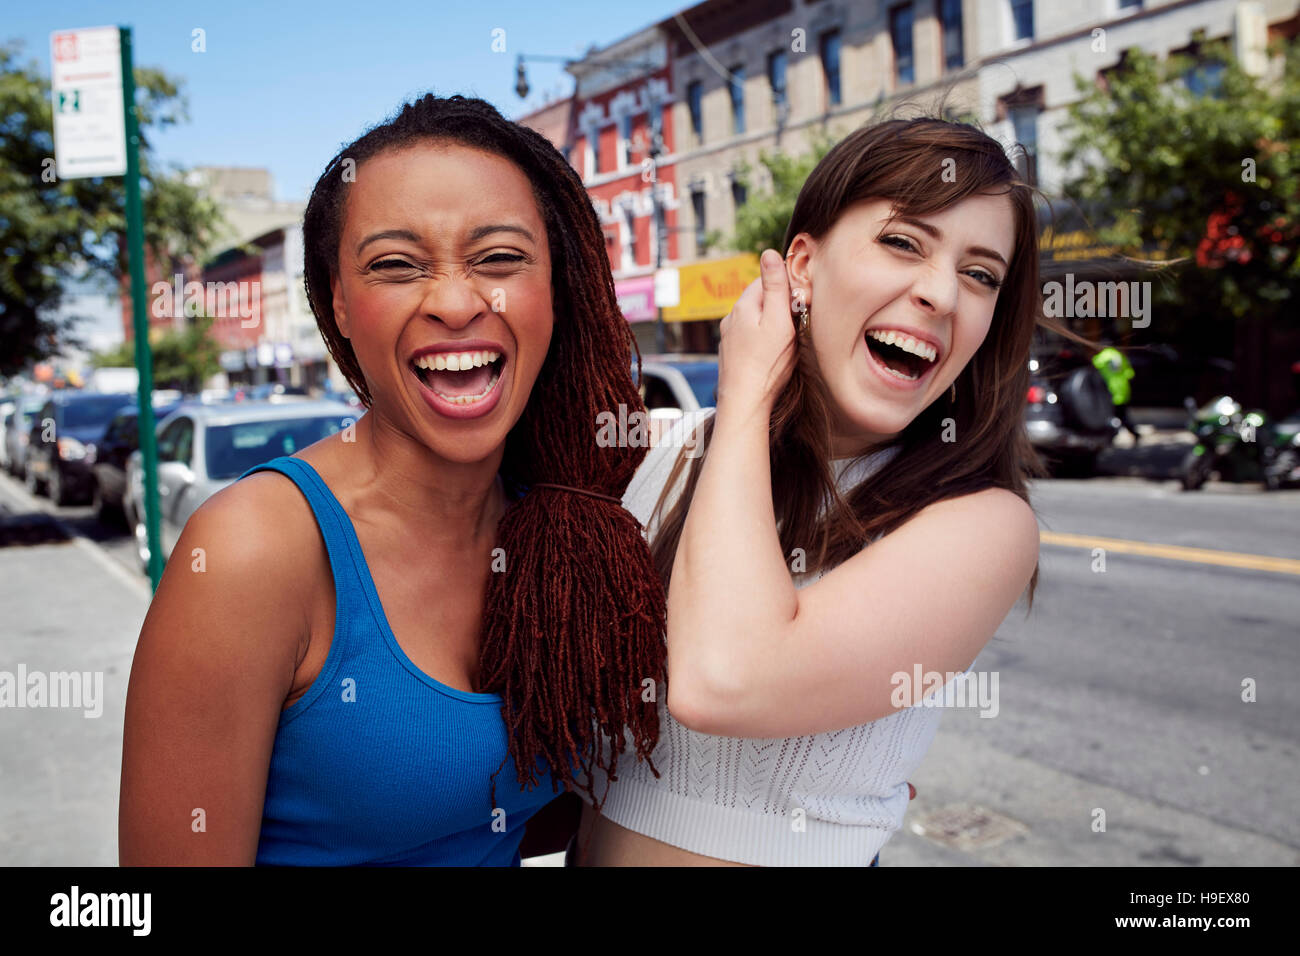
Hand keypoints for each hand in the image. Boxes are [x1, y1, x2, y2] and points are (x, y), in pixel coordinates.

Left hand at [717, 249, 797, 412]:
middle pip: (760, 301)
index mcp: (743, 306)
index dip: (786, 287)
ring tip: (785, 343)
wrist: (744, 404)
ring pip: (755, 321)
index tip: (800, 302)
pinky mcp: (732, 356)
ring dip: (770, 325)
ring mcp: (729, 338)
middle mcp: (731, 318)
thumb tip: (769, 252)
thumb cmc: (766, 365)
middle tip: (796, 324)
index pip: (766, 280)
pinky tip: (771, 357)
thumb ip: (776, 287)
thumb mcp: (778, 320)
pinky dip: (762, 342)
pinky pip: (750, 339)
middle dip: (778, 306)